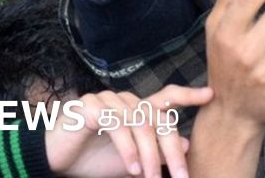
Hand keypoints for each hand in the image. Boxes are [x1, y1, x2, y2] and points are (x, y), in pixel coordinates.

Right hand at [46, 86, 213, 177]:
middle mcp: (125, 101)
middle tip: (181, 175)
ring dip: (149, 155)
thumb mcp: (132, 162)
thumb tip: (185, 145)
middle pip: (158, 118)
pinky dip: (127, 150)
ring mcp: (108, 100)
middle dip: (172, 149)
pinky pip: (116, 126)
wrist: (54, 161)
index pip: (166, 97)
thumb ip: (156, 153)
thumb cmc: (92, 160)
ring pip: (140, 124)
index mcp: (137, 110)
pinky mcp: (90, 107)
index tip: (210, 96)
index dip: (188, 95)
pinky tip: (132, 168)